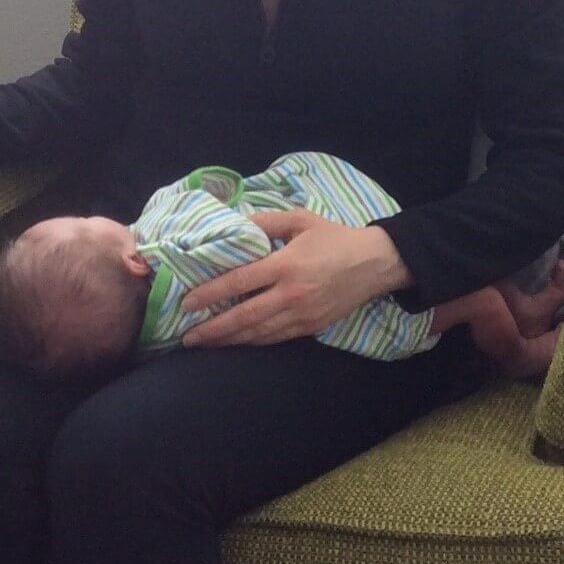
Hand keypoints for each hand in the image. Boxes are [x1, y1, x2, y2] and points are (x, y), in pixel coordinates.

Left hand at [180, 210, 413, 347]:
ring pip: (258, 332)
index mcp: (286, 264)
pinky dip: (253, 342)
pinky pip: (276, 338)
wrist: (375, 263)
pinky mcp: (311, 327)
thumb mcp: (300, 219)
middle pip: (244, 316)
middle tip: (187, 337)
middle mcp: (291, 293)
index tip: (188, 303)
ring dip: (229, 340)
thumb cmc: (335, 238)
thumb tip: (234, 225)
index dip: (211, 293)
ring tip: (205, 344)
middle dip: (213, 329)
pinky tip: (237, 342)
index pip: (239, 281)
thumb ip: (265, 221)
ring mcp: (302, 314)